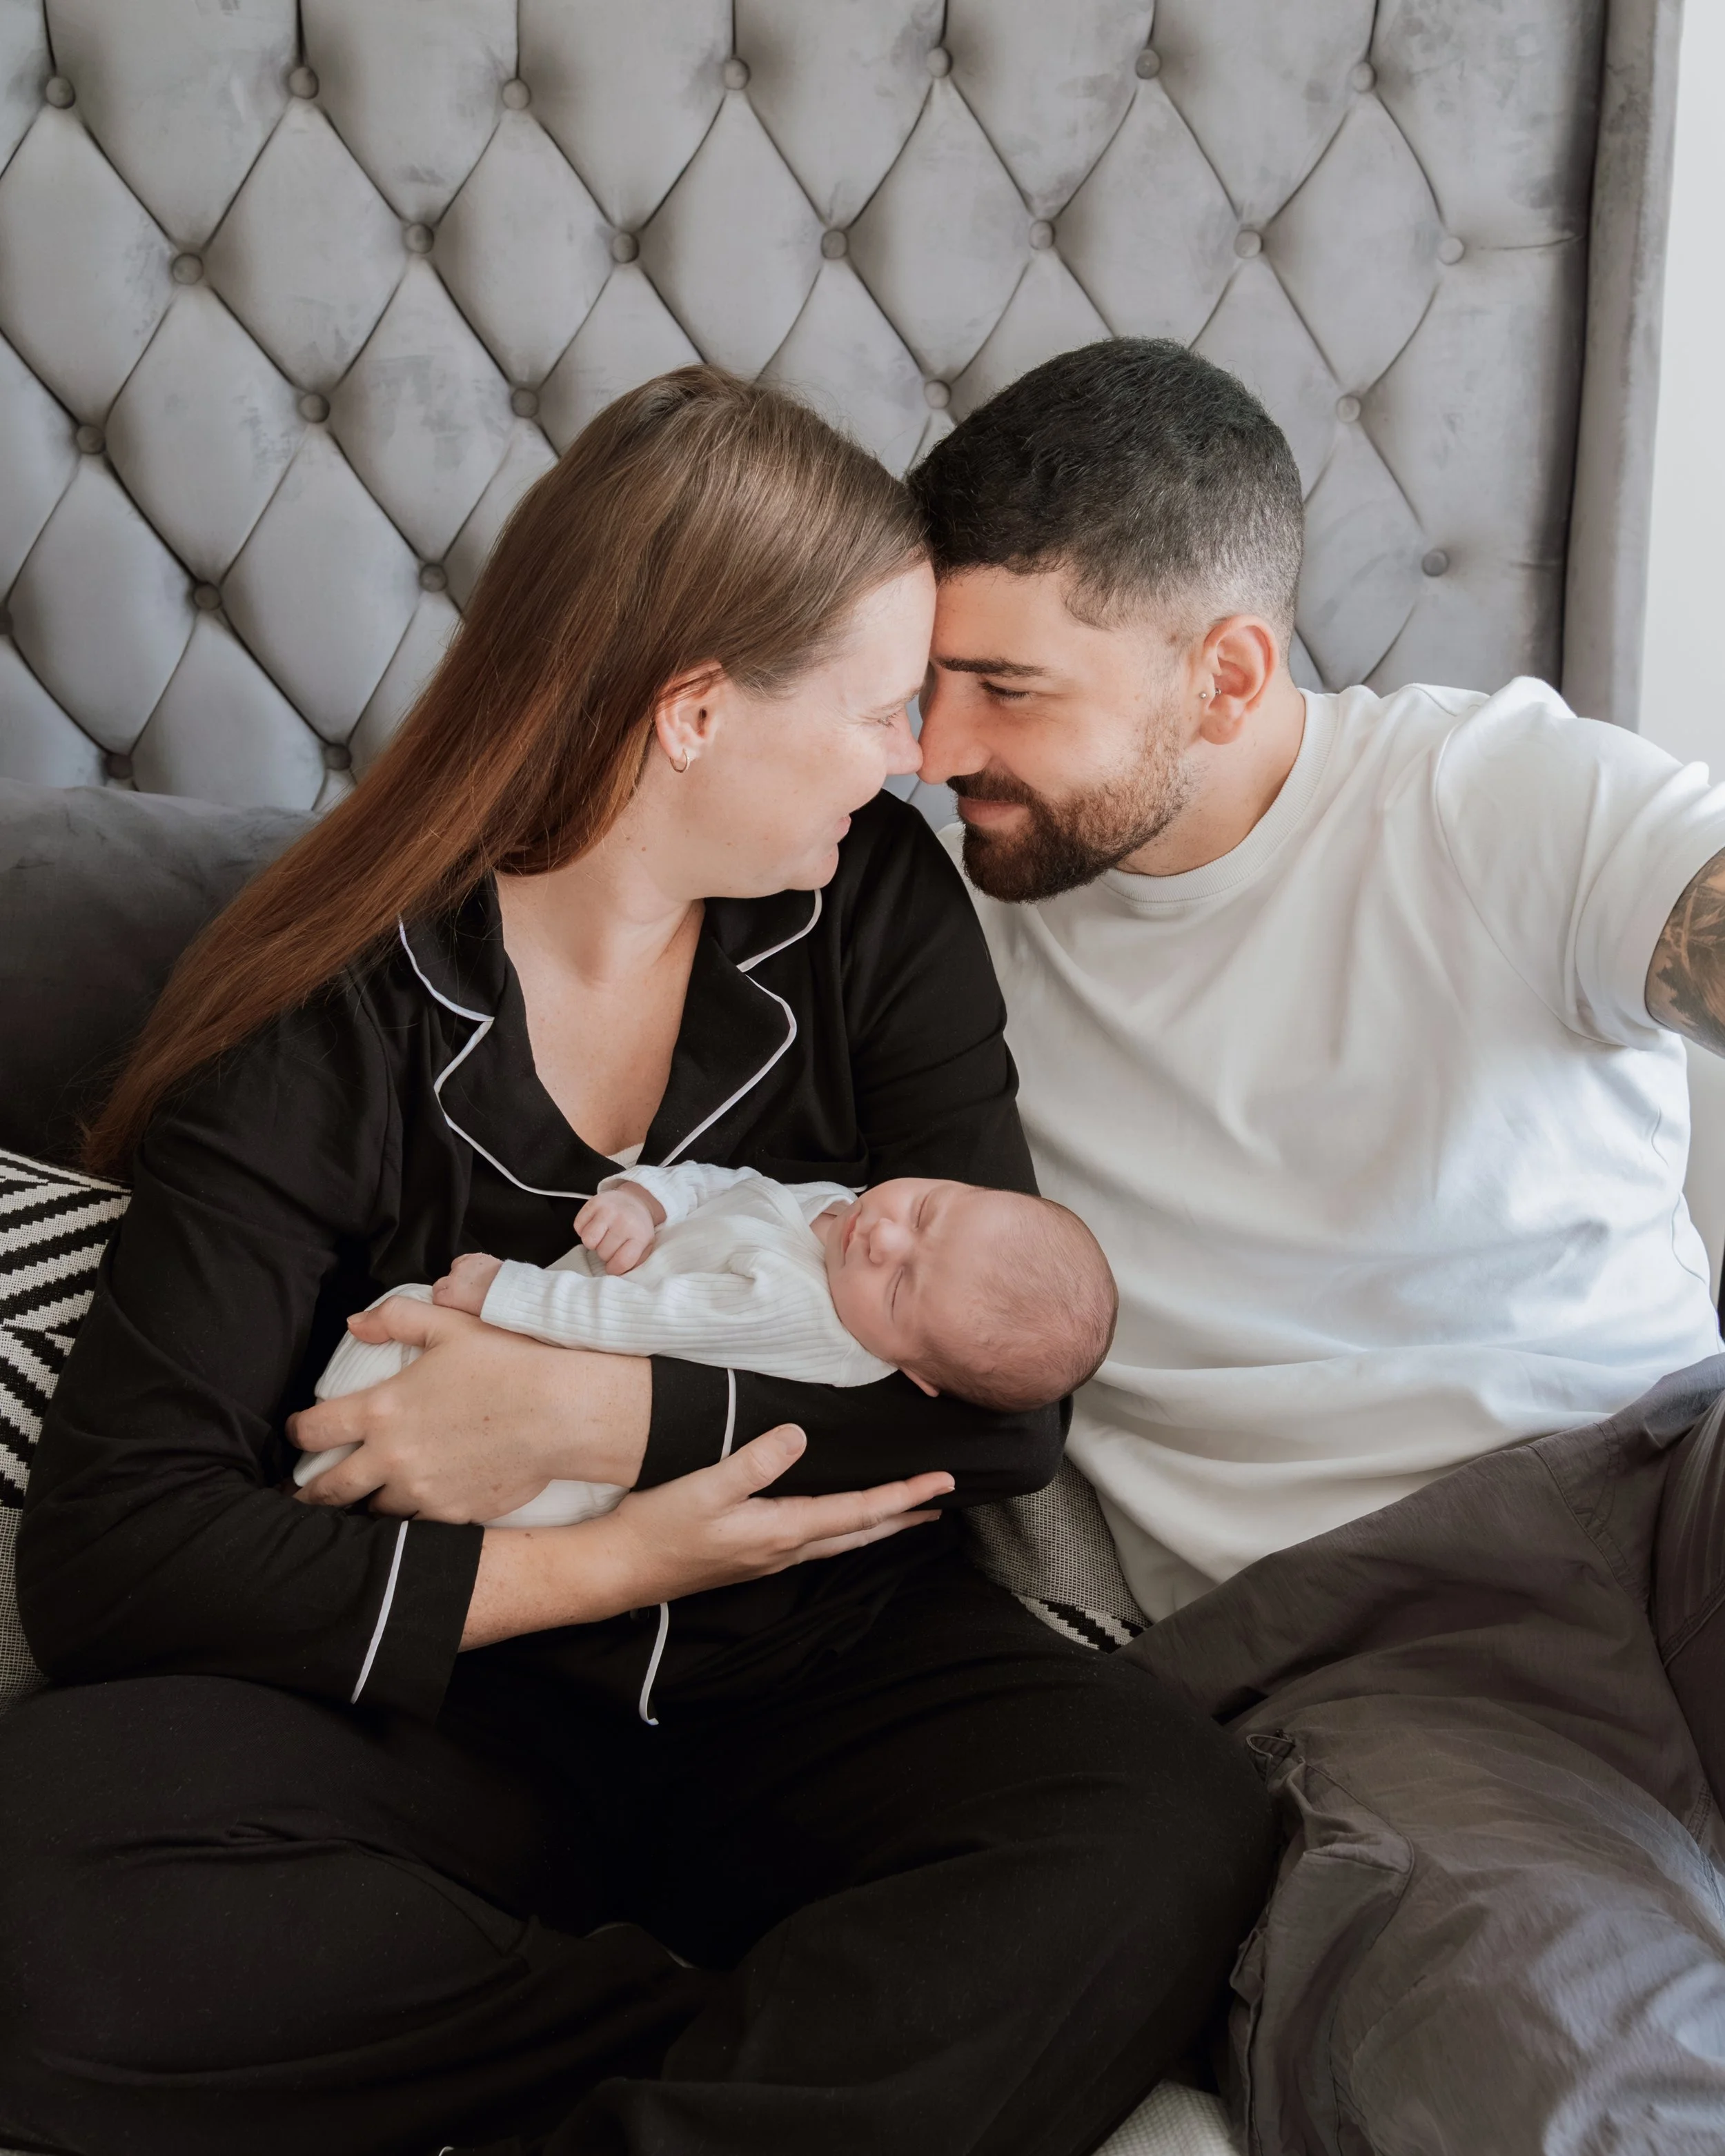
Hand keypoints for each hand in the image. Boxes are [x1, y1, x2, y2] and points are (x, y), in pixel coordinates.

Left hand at [289, 1298, 649, 1520]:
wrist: (558, 1413)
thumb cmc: (507, 1363)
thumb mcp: (450, 1325)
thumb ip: (396, 1318)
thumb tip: (355, 1323)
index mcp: (382, 1410)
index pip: (313, 1430)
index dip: (298, 1432)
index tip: (300, 1433)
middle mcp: (391, 1458)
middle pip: (329, 1487)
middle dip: (311, 1490)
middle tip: (304, 1492)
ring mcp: (420, 1492)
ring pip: (373, 1510)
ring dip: (367, 1502)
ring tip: (366, 1498)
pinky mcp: (451, 1515)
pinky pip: (416, 1525)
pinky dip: (411, 1515)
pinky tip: (415, 1505)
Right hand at [432, 1252, 502, 1313]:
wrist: (512, 1293)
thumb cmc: (494, 1308)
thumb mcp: (469, 1316)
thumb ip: (457, 1309)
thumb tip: (454, 1309)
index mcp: (448, 1298)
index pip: (436, 1298)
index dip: (445, 1301)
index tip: (452, 1303)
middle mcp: (451, 1280)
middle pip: (440, 1284)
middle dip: (448, 1289)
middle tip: (463, 1295)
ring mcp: (462, 1267)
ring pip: (453, 1270)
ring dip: (460, 1276)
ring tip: (474, 1283)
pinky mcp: (473, 1257)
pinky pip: (463, 1260)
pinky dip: (468, 1265)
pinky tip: (478, 1272)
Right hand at [461, 1424, 953, 1646]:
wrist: (620, 1569)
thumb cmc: (659, 1526)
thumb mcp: (704, 1486)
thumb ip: (754, 1461)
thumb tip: (799, 1435)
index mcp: (782, 1530)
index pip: (859, 1511)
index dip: (903, 1495)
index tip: (942, 1482)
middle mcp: (784, 1550)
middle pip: (860, 1533)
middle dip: (903, 1515)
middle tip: (941, 1501)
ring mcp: (768, 1558)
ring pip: (840, 1541)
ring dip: (877, 1525)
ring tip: (906, 1514)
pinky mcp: (751, 1557)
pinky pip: (815, 1542)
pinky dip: (844, 1530)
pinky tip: (838, 1523)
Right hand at [574, 1185, 660, 1274]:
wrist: (634, 1200)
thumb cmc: (637, 1228)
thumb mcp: (645, 1247)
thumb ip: (634, 1263)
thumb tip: (618, 1275)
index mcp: (640, 1235)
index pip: (620, 1263)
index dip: (613, 1269)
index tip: (613, 1265)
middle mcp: (624, 1221)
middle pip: (602, 1253)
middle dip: (605, 1253)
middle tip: (611, 1245)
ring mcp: (608, 1210)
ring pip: (588, 1241)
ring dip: (593, 1243)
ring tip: (602, 1237)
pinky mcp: (594, 1203)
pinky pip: (578, 1226)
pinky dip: (583, 1229)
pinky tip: (596, 1226)